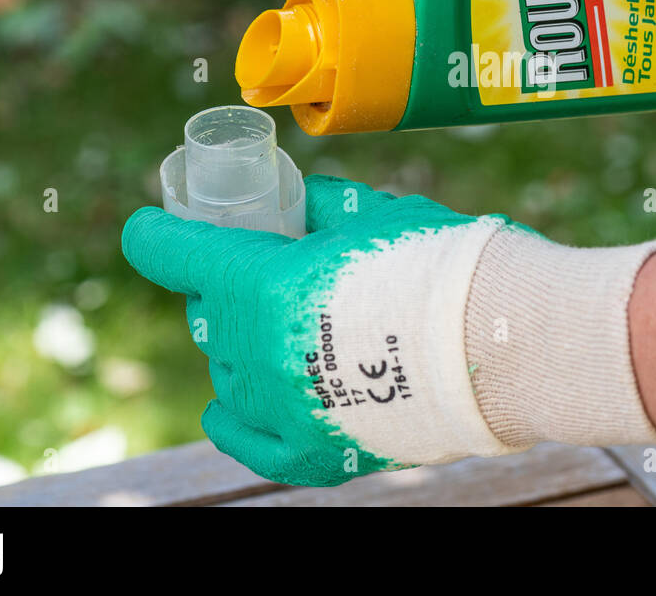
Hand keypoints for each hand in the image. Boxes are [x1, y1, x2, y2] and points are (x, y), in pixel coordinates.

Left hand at [123, 175, 655, 485]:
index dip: (159, 234)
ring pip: (228, 369)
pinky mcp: (310, 450)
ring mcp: (278, 406)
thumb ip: (320, 208)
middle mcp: (253, 350)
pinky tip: (227, 407)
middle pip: (208, 311)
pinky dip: (233, 417)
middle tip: (267, 270)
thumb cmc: (440, 264)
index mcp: (259, 282)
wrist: (500, 343)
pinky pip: (244, 436)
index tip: (155, 227)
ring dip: (243, 343)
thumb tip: (297, 204)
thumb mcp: (374, 213)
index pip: (174, 252)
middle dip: (224, 286)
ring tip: (292, 328)